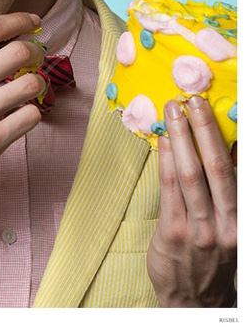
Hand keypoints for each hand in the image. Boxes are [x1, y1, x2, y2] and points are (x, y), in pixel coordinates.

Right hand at [0, 5, 45, 258]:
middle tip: (36, 55)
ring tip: (30, 87)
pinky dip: (31, 114)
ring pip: (31, 84)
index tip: (32, 21)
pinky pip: (30, 117)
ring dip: (36, 83)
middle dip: (35, 50)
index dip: (19, 20)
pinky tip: (21, 115)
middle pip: (19, 51)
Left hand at [147, 96, 236, 306]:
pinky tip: (164, 140)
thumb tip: (224, 146)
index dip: (228, 138)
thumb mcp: (230, 226)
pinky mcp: (173, 234)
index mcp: (241, 219)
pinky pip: (169, 190)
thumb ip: (225, 190)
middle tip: (193, 100)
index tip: (217, 108)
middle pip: (215, 167)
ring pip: (190, 175)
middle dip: (204, 129)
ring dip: (181, 137)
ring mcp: (200, 231)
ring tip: (173, 111)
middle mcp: (227, 224)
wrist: (195, 302)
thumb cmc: (213, 257)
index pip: (238, 171)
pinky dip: (167, 160)